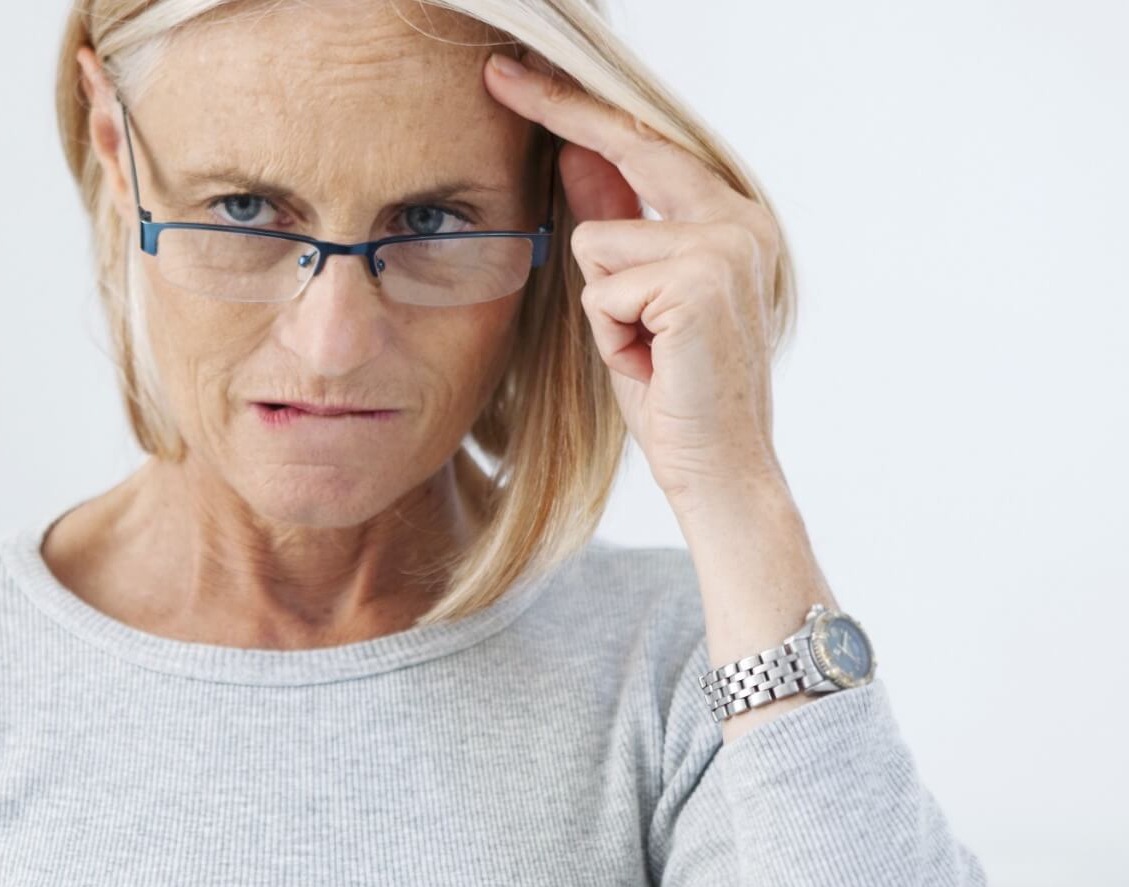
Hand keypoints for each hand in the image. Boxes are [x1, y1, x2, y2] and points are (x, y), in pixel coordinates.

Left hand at [483, 51, 786, 506]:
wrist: (717, 468)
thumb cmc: (674, 391)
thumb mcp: (632, 298)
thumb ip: (616, 223)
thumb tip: (575, 154)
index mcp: (730, 218)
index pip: (644, 146)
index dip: (579, 109)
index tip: (516, 73)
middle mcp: (739, 220)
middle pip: (625, 150)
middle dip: (557, 111)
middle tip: (496, 70)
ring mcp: (724, 246)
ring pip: (594, 244)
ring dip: (600, 310)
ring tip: (642, 350)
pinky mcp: (699, 282)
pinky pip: (601, 290)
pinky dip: (609, 338)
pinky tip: (649, 364)